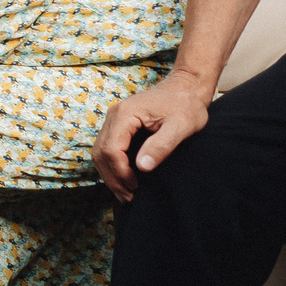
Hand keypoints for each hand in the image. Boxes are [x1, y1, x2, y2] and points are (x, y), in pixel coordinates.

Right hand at [93, 73, 212, 200]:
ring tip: (126, 192)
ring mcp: (114, 120)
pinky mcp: (118, 125)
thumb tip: (142, 167)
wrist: (186, 88)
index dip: (121, 172)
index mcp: (126, 114)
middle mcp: (114, 116)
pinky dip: (112, 166)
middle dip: (112, 178)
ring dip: (110, 174)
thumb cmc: (186, 105)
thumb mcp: (181, 126)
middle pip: (100, 153)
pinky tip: (125, 178)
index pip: (111, 149)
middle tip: (129, 197)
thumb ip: (161, 145)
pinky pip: (107, 148)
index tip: (136, 187)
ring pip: (100, 152)